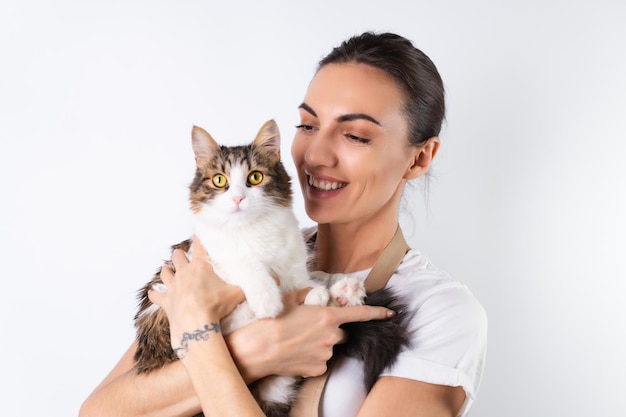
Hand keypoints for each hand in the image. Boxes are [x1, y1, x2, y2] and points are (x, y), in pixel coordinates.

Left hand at [149, 237, 244, 340]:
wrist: (195, 323)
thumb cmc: (215, 305)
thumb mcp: (237, 294)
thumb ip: (251, 287)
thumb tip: (277, 280)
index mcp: (201, 266)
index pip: (200, 245)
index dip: (199, 236)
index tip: (197, 230)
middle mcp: (184, 272)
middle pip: (178, 256)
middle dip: (180, 255)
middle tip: (183, 256)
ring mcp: (173, 286)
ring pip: (165, 272)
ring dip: (167, 270)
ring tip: (167, 269)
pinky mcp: (166, 300)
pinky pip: (156, 295)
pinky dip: (155, 294)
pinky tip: (153, 293)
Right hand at [228, 288, 394, 381]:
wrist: (257, 350)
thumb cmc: (271, 321)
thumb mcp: (290, 299)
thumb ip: (308, 294)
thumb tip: (315, 295)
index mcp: (328, 316)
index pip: (360, 314)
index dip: (377, 313)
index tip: (390, 313)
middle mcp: (331, 336)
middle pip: (341, 333)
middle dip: (330, 330)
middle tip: (309, 328)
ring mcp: (325, 354)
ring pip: (329, 348)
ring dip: (319, 344)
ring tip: (297, 341)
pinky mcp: (317, 369)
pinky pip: (320, 362)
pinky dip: (312, 358)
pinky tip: (296, 353)